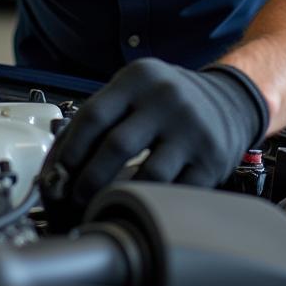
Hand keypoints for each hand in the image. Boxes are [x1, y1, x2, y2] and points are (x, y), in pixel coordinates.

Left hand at [41, 57, 267, 214]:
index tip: (56, 175)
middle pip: (115, 146)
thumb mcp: (135, 88)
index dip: (69, 151)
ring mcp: (192, 129)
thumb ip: (101, 114)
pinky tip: (136, 207)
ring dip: (117, 197)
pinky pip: (174, 191)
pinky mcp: (211, 159)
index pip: (93, 116)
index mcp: (139, 78)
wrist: (229, 100)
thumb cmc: (168, 99)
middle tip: (74, 199)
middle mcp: (166, 99)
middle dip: (87, 180)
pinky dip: (151, 203)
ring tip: (100, 207)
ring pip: (146, 174)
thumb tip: (57, 162)